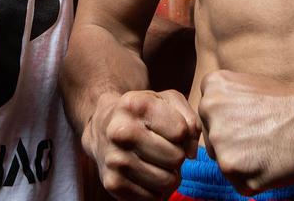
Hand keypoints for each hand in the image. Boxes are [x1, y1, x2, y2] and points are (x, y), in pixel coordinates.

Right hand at [85, 89, 200, 200]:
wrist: (102, 128)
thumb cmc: (142, 114)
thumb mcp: (166, 100)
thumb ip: (189, 119)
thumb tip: (191, 153)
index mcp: (135, 105)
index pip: (180, 131)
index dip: (182, 133)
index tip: (170, 130)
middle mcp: (121, 131)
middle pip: (176, 157)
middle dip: (176, 155)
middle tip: (165, 149)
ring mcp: (115, 159)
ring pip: (167, 181)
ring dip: (168, 174)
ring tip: (157, 162)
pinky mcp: (112, 183)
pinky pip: (152, 197)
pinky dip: (155, 189)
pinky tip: (146, 174)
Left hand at [199, 70, 293, 194]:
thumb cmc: (288, 102)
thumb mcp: (246, 85)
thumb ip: (223, 102)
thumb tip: (211, 126)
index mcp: (211, 87)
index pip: (209, 115)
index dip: (233, 120)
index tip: (254, 118)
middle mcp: (208, 112)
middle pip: (213, 140)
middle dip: (234, 143)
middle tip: (262, 136)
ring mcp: (219, 142)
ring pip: (225, 162)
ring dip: (244, 163)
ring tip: (268, 148)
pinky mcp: (233, 170)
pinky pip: (239, 183)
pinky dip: (255, 180)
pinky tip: (271, 163)